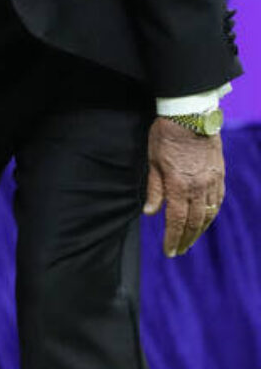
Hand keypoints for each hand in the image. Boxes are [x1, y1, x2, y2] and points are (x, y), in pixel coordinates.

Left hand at [144, 117, 225, 256]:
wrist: (191, 116)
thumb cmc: (166, 137)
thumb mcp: (152, 163)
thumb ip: (154, 190)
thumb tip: (149, 213)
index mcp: (179, 186)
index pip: (176, 221)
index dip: (173, 238)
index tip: (169, 252)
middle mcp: (199, 187)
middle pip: (194, 221)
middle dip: (186, 239)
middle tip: (179, 251)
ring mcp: (212, 180)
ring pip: (209, 213)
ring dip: (200, 230)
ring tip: (191, 240)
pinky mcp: (220, 174)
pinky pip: (218, 199)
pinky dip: (212, 213)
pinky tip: (205, 220)